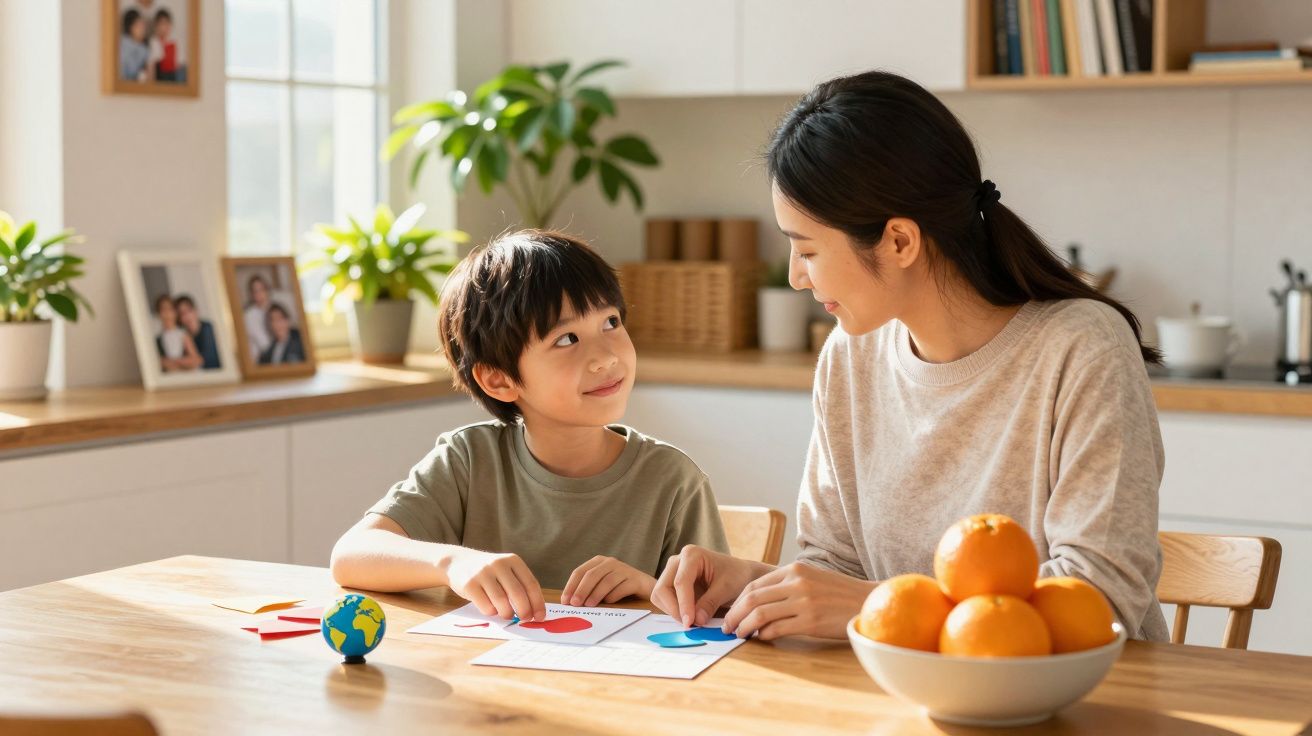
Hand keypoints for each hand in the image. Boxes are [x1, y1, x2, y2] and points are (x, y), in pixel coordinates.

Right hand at [442, 549, 546, 621]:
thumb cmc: (489, 572)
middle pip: (518, 593)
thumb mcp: (506, 570)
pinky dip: (492, 612)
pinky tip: (491, 609)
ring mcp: (483, 573)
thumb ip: (519, 585)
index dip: (538, 603)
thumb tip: (534, 611)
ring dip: (507, 613)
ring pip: (502, 602)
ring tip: (507, 614)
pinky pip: (486, 606)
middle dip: (525, 611)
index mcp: (513, 560)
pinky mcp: (469, 584)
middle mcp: (499, 564)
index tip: (540, 616)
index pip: (531, 583)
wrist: (458, 562)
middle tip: (525, 619)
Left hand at [561, 556, 655, 606]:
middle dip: (581, 590)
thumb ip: (587, 591)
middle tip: (575, 604)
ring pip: (606, 581)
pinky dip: (613, 595)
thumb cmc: (619, 589)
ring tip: (589, 605)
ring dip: (596, 594)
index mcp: (598, 562)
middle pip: (592, 575)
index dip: (571, 586)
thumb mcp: (600, 587)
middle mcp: (610, 563)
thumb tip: (570, 602)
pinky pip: (622, 587)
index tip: (565, 601)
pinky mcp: (636, 579)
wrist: (648, 588)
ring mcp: (624, 570)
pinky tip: (609, 603)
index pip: (580, 572)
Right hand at [651, 545, 764, 628]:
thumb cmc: (735, 575)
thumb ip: (710, 603)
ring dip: (672, 611)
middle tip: (690, 624)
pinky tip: (689, 615)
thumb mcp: (727, 588)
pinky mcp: (671, 583)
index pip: (680, 582)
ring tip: (692, 620)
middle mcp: (677, 561)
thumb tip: (697, 620)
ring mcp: (672, 572)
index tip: (689, 623)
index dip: (683, 604)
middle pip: (663, 588)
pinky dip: (673, 610)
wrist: (739, 574)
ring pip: (659, 595)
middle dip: (674, 609)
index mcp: (691, 555)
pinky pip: (664, 600)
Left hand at [721, 562, 875, 640]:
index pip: (755, 584)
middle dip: (734, 614)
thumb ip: (787, 585)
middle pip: (752, 598)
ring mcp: (804, 602)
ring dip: (745, 626)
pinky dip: (764, 635)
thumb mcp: (812, 578)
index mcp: (794, 570)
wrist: (868, 602)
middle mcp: (797, 583)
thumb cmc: (838, 593)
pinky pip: (778, 629)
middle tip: (727, 627)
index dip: (738, 600)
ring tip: (739, 635)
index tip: (731, 612)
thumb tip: (759, 603)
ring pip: (761, 614)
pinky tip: (761, 638)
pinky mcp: (811, 621)